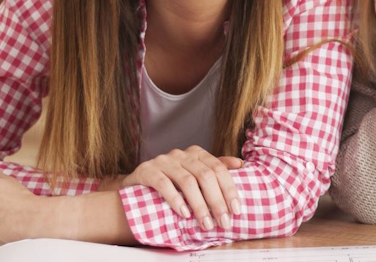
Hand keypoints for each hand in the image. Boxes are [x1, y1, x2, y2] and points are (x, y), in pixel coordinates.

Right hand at [121, 145, 243, 230]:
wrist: (135, 185)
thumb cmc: (170, 181)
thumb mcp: (194, 173)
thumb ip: (214, 169)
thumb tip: (240, 164)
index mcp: (196, 153)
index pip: (218, 168)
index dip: (229, 189)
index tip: (236, 210)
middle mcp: (181, 154)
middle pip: (205, 175)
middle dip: (217, 201)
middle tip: (223, 222)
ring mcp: (163, 161)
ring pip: (187, 181)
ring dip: (199, 205)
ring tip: (205, 223)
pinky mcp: (147, 170)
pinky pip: (163, 184)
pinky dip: (176, 199)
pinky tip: (184, 213)